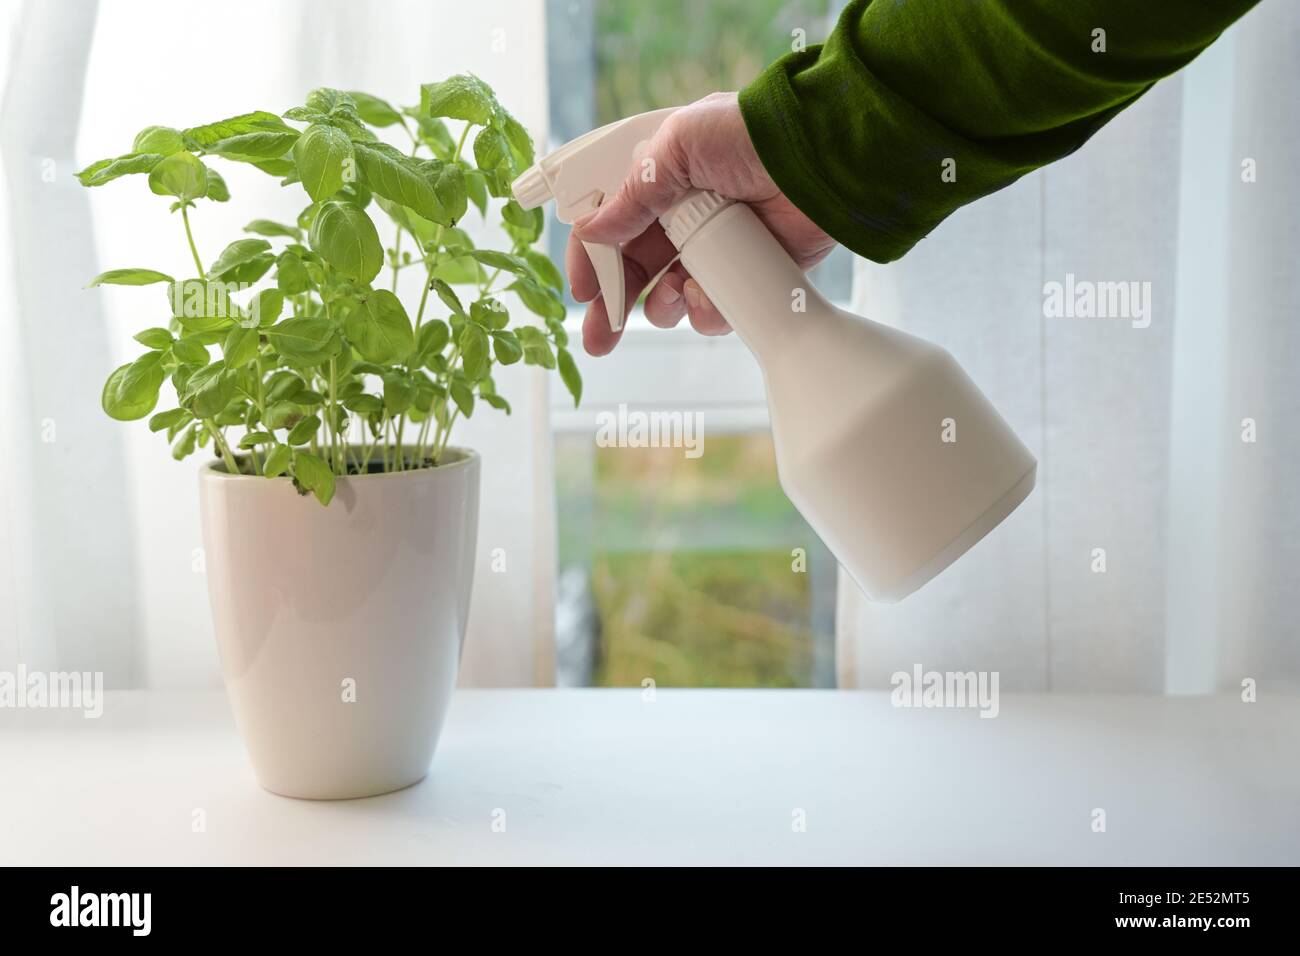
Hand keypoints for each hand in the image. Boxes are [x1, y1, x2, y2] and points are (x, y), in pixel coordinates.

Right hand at [567, 92, 835, 355]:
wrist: (820, 155)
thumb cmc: (751, 133)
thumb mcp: (677, 147)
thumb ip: (632, 195)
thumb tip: (594, 230)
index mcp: (660, 178)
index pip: (610, 222)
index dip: (593, 257)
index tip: (584, 290)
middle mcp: (683, 213)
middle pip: (634, 269)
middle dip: (614, 307)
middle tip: (599, 339)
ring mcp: (715, 244)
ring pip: (672, 295)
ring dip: (665, 307)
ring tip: (675, 300)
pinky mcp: (748, 269)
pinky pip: (715, 306)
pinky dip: (708, 310)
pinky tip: (710, 296)